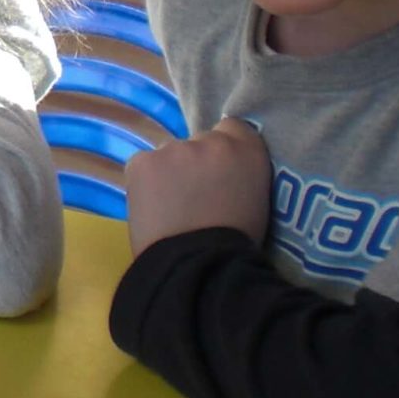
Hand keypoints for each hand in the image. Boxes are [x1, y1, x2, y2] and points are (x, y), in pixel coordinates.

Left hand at [123, 117, 272, 255]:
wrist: (200, 268)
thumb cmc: (236, 246)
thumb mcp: (256, 202)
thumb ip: (240, 175)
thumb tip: (222, 173)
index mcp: (247, 149)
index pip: (232, 129)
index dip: (223, 152)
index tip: (219, 174)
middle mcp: (211, 141)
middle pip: (197, 143)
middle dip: (195, 165)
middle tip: (193, 199)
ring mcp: (174, 149)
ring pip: (168, 156)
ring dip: (170, 174)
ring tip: (171, 210)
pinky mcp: (142, 162)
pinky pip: (143, 167)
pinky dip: (145, 184)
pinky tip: (153, 209)